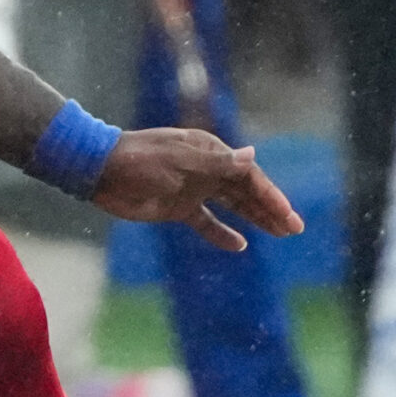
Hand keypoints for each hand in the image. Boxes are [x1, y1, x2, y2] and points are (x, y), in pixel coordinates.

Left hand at [90, 128, 302, 251]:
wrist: (101, 172)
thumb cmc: (140, 160)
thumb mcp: (180, 161)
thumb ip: (217, 164)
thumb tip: (253, 156)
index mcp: (210, 151)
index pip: (249, 176)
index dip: (271, 196)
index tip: (288, 216)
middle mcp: (206, 169)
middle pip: (246, 191)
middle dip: (271, 209)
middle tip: (294, 229)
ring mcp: (193, 189)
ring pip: (232, 206)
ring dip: (254, 219)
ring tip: (279, 234)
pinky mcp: (177, 208)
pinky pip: (206, 222)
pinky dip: (221, 233)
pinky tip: (240, 245)